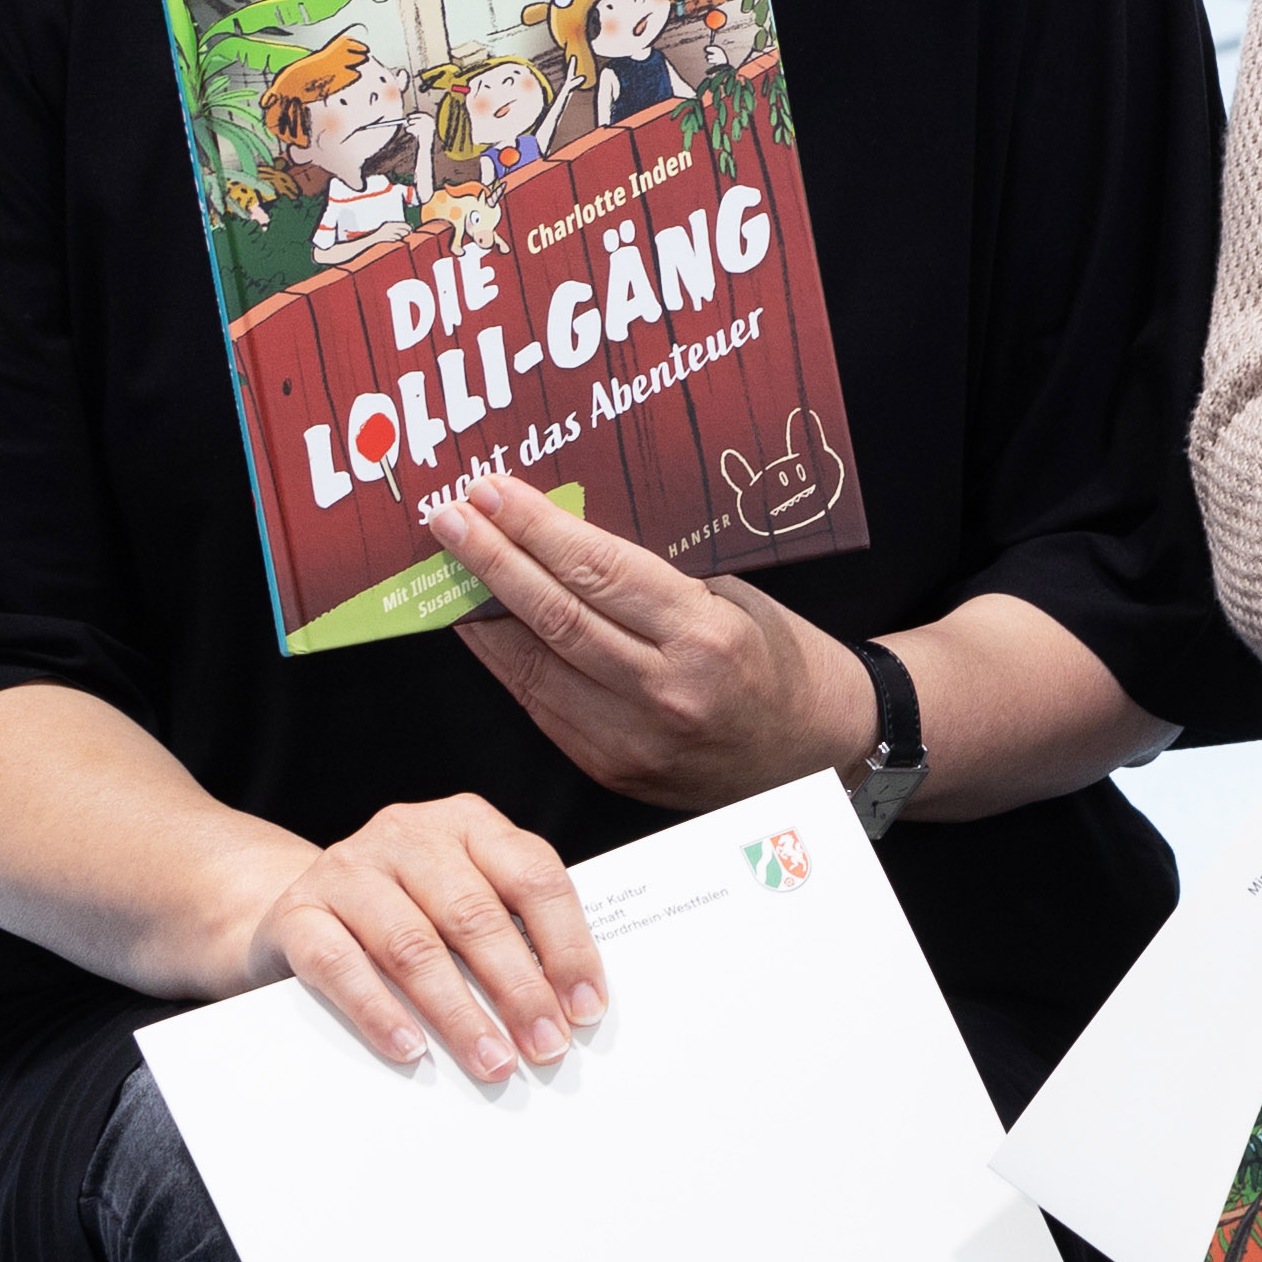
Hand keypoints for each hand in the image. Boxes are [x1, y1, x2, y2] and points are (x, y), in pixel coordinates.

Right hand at [235, 792, 605, 1078]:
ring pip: (413, 946)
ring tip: (492, 1061)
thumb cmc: (405, 908)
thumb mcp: (462, 900)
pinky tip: (410, 1050)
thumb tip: (568, 1005)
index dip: (566, 945)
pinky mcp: (298, 913)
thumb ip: (510, 931)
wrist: (298, 907)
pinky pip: (341, 966)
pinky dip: (380, 1012)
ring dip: (459, 1014)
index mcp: (468, 823)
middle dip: (518, 990)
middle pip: (475, 916)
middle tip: (545, 1046)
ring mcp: (348, 869)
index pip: (533, 877)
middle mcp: (408, 834)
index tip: (586, 1007)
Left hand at [424, 465, 872, 812]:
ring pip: (533, 665)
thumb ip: (653, 577)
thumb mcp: (734, 598)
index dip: (536, 529)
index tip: (492, 493)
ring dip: (482, 612)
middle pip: (555, 615)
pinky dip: (505, 659)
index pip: (599, 571)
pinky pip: (542, 703)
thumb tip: (565, 536)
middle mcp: (664, 691)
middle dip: (492, 560)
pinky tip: (483, 626)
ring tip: (450, 566)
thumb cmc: (779, 659)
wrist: (811, 749)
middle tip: (450, 517)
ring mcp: (631, 739)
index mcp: (705, 636)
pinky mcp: (609, 768)